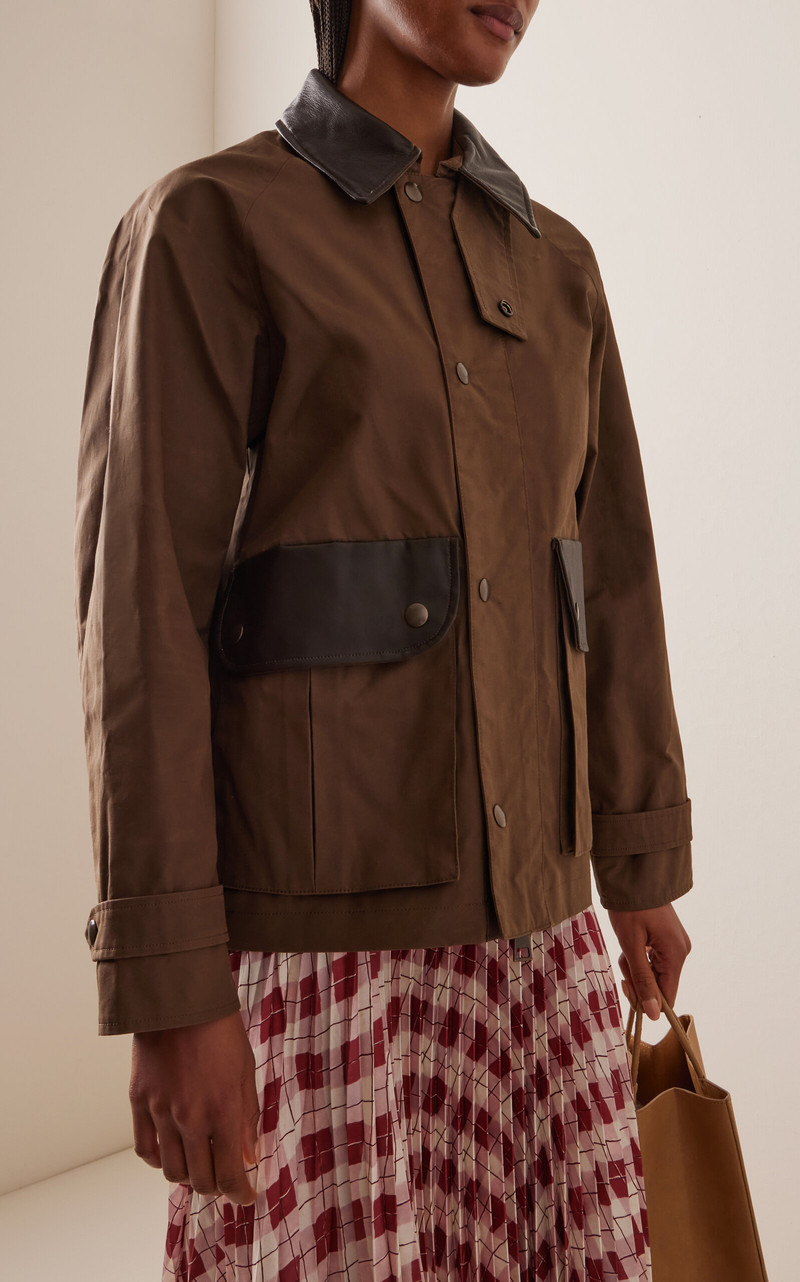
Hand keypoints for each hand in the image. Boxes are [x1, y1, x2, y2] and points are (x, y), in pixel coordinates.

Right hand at [129, 1010, 259, 1205]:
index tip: (246, 1195)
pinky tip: (171, 1152)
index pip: (229, 1174)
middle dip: (215, 1186)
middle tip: (224, 1179)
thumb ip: (247, 1118)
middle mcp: (189, 1118)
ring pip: (170, 1170)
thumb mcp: (246, 1071)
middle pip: (199, 1179)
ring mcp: (160, 1112)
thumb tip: (250, 1156)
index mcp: (221, 1110)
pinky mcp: (138, 1101)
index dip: (239, 1193)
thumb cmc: (220, 1030)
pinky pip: (145, 1149)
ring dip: (187, 1176)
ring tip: (198, 1165)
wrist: (179, 999)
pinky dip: (158, 1160)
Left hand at [606, 901, 691, 1022]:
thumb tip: (654, 1015)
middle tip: (622, 960)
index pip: (668, 996)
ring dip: (635, 966)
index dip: (647, 1000)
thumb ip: (643, 981)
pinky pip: (653, 959)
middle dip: (637, 977)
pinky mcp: (668, 939)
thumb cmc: (631, 909)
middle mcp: (681, 951)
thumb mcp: (631, 947)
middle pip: (660, 984)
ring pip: (653, 972)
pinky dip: (639, 956)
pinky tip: (631, 943)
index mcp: (676, 955)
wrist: (633, 878)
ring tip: (625, 947)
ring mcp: (675, 945)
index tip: (627, 987)